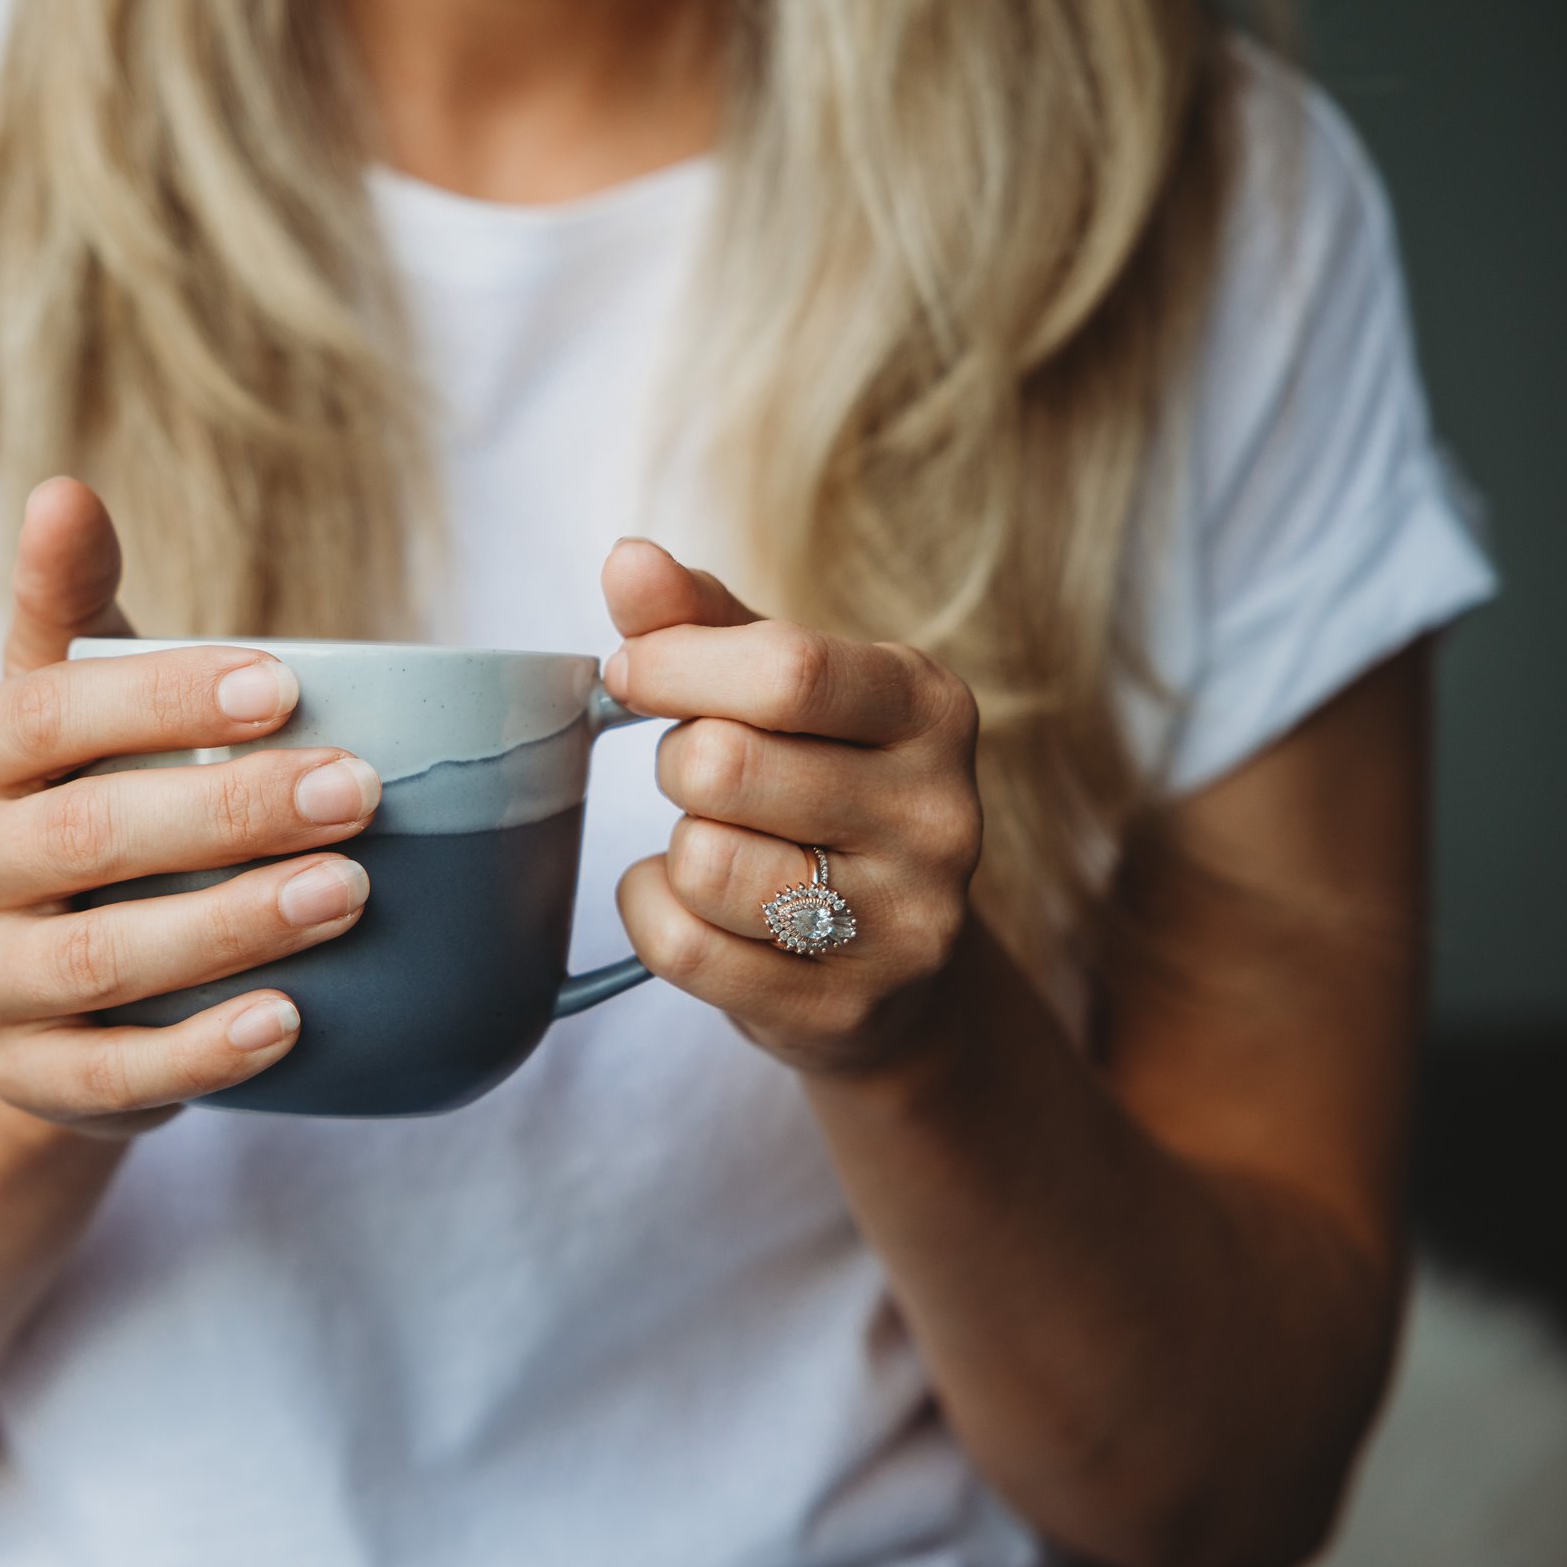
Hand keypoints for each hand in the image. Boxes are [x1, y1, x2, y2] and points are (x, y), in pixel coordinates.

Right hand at [0, 479, 380, 1135]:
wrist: (43, 983)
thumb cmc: (89, 800)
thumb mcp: (72, 701)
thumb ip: (72, 605)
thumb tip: (63, 493)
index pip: (45, 711)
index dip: (163, 697)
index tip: (288, 682)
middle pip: (85, 836)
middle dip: (229, 812)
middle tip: (358, 789)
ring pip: (101, 960)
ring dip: (232, 925)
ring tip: (347, 892)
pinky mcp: (24, 1080)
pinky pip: (110, 1075)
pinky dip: (202, 1052)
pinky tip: (291, 1019)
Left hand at [603, 539, 984, 1074]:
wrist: (893, 964)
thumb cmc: (820, 786)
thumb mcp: (784, 690)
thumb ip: (702, 619)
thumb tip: (626, 559)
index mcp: (930, 707)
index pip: (788, 670)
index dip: (678, 664)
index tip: (630, 672)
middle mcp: (941, 814)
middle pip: (727, 766)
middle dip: (675, 761)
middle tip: (694, 772)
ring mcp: (906, 922)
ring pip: (703, 863)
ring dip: (673, 846)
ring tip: (716, 840)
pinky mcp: (847, 1007)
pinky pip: (685, 947)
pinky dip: (653, 913)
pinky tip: (687, 901)